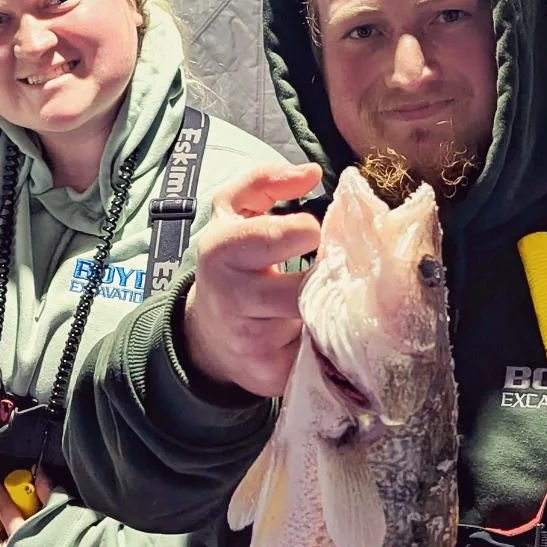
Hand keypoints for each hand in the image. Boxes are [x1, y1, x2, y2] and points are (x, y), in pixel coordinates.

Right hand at [181, 162, 322, 396]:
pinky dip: (332, 339)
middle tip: (338, 268)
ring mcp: (252, 339)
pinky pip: (320, 352)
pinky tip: (326, 329)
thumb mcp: (231, 212)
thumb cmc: (231, 262)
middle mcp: (234, 296)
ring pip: (320, 318)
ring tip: (333, 295)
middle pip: (309, 284)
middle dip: (332, 275)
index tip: (318, 235)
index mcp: (224, 249)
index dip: (316, 232)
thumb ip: (264, 180)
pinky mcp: (271, 372)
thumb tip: (312, 173)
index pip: (293, 233)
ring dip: (335, 306)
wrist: (208, 335)